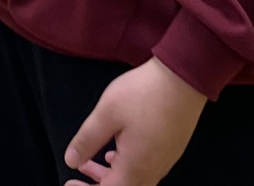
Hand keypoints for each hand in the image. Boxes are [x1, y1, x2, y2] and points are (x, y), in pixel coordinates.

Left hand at [65, 58, 206, 185]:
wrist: (183, 78)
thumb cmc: (144, 94)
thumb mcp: (106, 114)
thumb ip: (87, 140)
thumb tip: (72, 161)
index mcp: (136, 167)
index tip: (70, 183)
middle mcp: (153, 170)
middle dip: (99, 185)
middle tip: (78, 177)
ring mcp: (165, 160)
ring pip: (134, 179)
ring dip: (110, 175)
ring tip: (91, 164)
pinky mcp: (170, 148)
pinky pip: (145, 169)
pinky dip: (125, 167)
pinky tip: (116, 152)